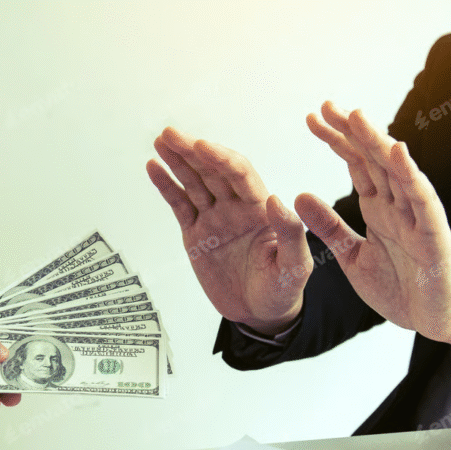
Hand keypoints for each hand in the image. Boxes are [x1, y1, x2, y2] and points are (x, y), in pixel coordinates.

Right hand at [146, 127, 312, 335]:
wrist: (260, 314)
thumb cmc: (283, 289)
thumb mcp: (295, 266)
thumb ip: (290, 234)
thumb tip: (275, 199)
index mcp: (261, 209)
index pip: (239, 175)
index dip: (220, 159)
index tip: (202, 146)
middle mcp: (236, 207)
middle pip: (212, 171)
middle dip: (192, 151)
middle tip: (171, 133)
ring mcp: (214, 218)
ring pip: (193, 182)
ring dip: (177, 161)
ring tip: (160, 141)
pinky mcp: (196, 233)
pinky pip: (179, 204)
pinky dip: (166, 186)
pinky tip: (154, 167)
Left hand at [295, 103, 450, 357]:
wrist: (436, 319)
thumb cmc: (401, 287)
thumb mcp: (351, 256)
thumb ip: (328, 227)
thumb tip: (299, 195)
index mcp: (378, 208)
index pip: (354, 165)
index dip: (335, 141)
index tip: (311, 118)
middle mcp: (397, 204)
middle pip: (372, 159)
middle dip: (350, 132)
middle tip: (326, 105)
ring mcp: (416, 215)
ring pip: (395, 170)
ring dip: (376, 143)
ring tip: (356, 116)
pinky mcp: (433, 233)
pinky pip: (421, 199)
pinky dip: (410, 175)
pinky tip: (398, 152)